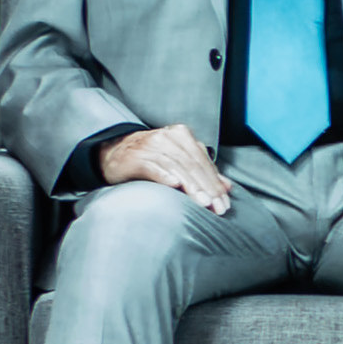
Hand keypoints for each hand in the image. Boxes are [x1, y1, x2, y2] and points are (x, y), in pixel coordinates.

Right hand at [99, 123, 231, 213]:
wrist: (114, 153)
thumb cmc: (151, 159)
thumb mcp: (179, 162)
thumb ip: (202, 172)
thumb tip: (228, 187)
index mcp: (182, 136)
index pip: (204, 162)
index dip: (216, 183)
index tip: (225, 203)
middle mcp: (168, 137)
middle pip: (193, 165)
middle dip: (208, 188)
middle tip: (218, 208)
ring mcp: (151, 146)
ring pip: (177, 167)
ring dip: (192, 186)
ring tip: (203, 203)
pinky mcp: (136, 157)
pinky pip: (154, 166)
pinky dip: (165, 175)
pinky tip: (175, 185)